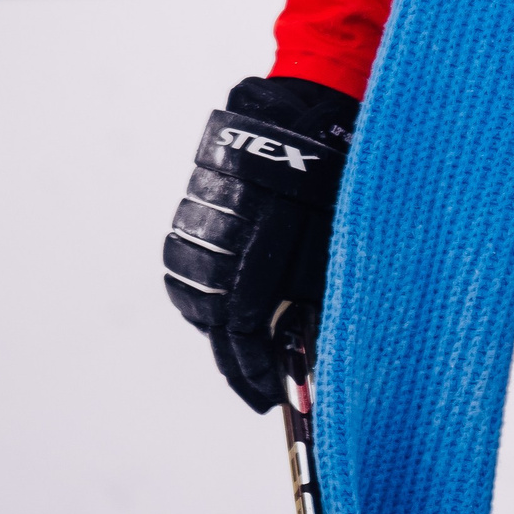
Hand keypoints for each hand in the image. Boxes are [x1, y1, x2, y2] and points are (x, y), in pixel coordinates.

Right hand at [163, 76, 357, 411]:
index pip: (244, 332)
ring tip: (243, 348)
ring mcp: (196, 224)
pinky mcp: (187, 208)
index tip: (268, 399)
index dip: (255, 372)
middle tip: (258, 383)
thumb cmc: (327, 180)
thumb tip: (304, 346)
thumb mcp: (330, 243)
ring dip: (215, 327)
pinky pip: (184, 265)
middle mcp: (218, 241)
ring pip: (192, 296)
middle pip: (214, 322)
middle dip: (236, 360)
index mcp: (257, 251)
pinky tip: (221, 302)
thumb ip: (310, 296)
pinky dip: (200, 291)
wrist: (297, 115)